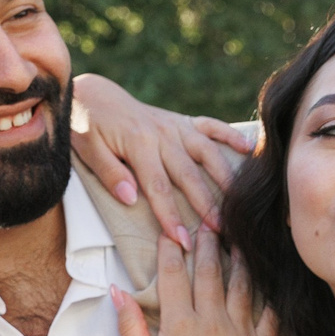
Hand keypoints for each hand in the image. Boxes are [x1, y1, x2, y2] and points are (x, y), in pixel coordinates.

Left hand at [70, 73, 256, 236]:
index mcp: (138, 144)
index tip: (183, 241)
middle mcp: (162, 134)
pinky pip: (211, 125)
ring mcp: (174, 126)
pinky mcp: (180, 120)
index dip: (171, 217)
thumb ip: (110, 174)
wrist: (92, 94)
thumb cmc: (85, 125)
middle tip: (222, 233)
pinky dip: (230, 135)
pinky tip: (249, 149)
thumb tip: (131, 199)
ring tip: (241, 202)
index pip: (158, 188)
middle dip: (206, 206)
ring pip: (207, 153)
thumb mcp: (86, 150)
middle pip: (189, 175)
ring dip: (226, 178)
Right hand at [113, 225, 278, 335]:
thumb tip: (116, 291)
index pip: (173, 277)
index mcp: (178, 326)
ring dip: (239, 262)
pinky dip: (269, 297)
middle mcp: (211, 324)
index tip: (171, 234)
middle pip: (209, 274)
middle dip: (207, 246)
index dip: (171, 252)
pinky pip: (269, 317)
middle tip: (209, 225)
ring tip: (239, 242)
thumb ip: (129, 326)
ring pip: (241, 288)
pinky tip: (269, 282)